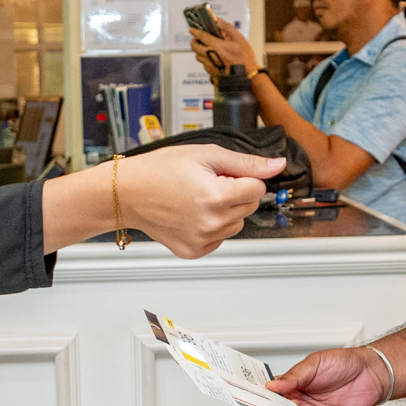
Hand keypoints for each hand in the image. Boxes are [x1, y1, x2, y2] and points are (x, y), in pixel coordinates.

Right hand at [108, 145, 282, 256]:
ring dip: (226, 211)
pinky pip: (220, 238)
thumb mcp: (205, 154)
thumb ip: (246, 163)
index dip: (241, 176)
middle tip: (206, 184)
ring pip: (237, 224)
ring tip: (197, 199)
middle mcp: (212, 223)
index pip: (258, 187)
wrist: (127, 192)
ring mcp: (202, 240)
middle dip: (235, 193)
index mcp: (217, 196)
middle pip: (250, 206)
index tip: (220, 173)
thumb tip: (277, 166)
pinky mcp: (194, 251)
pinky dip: (212, 227)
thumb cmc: (160, 170)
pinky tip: (191, 214)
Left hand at [190, 23, 260, 78]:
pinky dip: (205, 60)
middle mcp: (211, 56)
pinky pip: (203, 64)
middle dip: (194, 41)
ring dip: (199, 51)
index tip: (191, 29)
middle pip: (194, 47)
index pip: (201, 36)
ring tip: (204, 48)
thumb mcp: (239, 39)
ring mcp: (210, 65)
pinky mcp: (212, 72)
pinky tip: (211, 58)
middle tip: (196, 38)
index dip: (195, 31)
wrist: (248, 75)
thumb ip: (227, 28)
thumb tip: (218, 21)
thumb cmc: (245, 57)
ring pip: (198, 56)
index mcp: (217, 46)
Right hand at [267, 348, 386, 405]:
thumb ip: (294, 376)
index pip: (273, 392)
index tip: (252, 393)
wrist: (371, 373)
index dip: (262, 394)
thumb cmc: (344, 364)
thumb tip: (273, 385)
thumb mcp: (315, 363)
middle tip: (268, 404)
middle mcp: (301, 400)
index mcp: (294, 384)